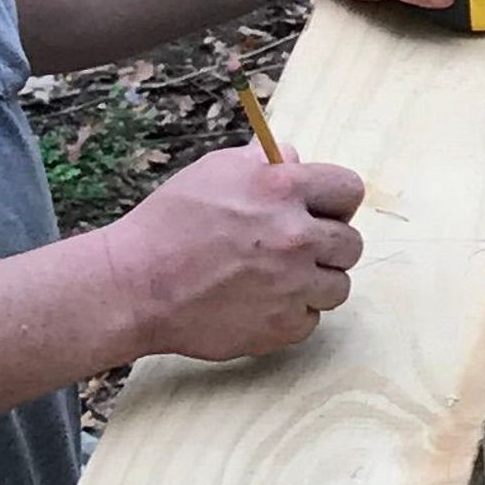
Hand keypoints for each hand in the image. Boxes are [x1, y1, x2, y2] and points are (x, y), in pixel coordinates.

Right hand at [106, 145, 366, 364]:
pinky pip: (310, 319)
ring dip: (314, 282)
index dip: (335, 201)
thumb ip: (265, 161)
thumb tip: (296, 157)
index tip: (321, 211)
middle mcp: (296, 236)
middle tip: (296, 249)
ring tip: (277, 279)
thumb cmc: (168, 223)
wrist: (134, 285)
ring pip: (337, 286)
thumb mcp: (214, 170)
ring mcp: (292, 285)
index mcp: (283, 189)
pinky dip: (291, 314)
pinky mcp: (281, 326)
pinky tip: (260, 303)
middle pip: (351, 244)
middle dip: (327, 245)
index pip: (350, 190)